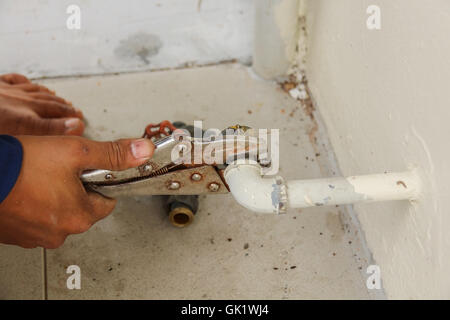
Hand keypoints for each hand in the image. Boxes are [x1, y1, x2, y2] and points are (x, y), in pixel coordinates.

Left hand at [0, 73, 83, 135]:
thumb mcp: (25, 127)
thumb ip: (51, 127)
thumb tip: (76, 124)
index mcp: (31, 107)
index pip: (56, 110)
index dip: (69, 114)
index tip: (79, 118)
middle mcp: (22, 97)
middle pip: (47, 99)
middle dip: (60, 103)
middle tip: (71, 107)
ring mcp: (7, 90)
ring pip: (32, 89)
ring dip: (46, 92)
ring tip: (54, 94)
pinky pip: (12, 79)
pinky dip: (23, 80)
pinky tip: (27, 80)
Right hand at [0, 135, 154, 248]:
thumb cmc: (20, 165)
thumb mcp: (77, 152)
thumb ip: (113, 153)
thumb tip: (142, 152)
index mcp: (80, 216)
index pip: (107, 202)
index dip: (100, 183)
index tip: (90, 173)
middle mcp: (60, 233)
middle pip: (83, 208)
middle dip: (76, 189)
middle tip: (59, 171)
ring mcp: (37, 237)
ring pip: (59, 214)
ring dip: (54, 198)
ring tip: (39, 179)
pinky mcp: (18, 236)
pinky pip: (37, 219)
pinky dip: (36, 206)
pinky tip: (26, 190)